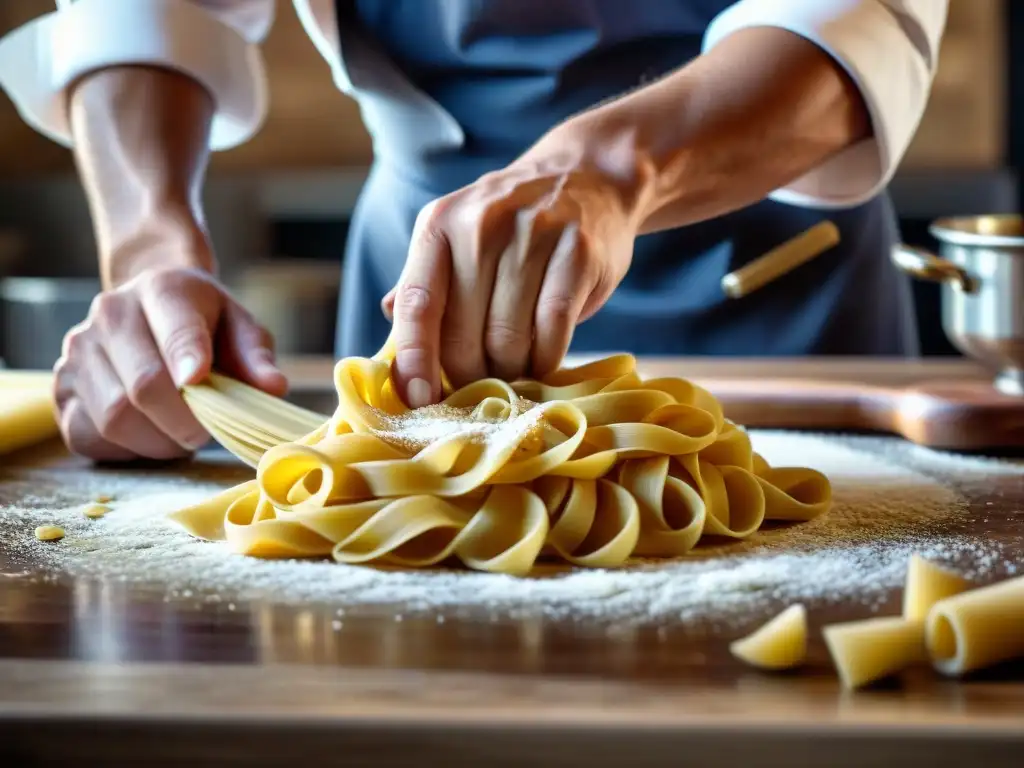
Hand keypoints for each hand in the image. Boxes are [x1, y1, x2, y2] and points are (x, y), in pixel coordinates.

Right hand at [54, 267, 286, 460]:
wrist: (150, 305)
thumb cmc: (205, 322)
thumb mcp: (239, 326)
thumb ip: (256, 356)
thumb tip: (273, 388)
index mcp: (161, 290)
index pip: (176, 329)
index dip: (189, 360)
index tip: (201, 383)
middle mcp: (110, 314)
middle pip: (144, 386)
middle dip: (184, 422)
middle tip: (206, 433)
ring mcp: (78, 352)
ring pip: (114, 418)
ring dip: (158, 441)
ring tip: (181, 435)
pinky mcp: (61, 388)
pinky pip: (90, 436)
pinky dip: (127, 449)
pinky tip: (150, 435)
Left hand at [383, 124, 651, 405]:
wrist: (587, 176)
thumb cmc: (512, 226)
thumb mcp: (456, 238)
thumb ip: (423, 284)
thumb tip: (389, 332)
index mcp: (439, 225)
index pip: (418, 305)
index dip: (415, 359)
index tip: (418, 399)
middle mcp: (481, 225)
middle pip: (463, 336)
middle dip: (471, 373)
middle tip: (483, 378)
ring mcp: (533, 234)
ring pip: (508, 340)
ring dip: (511, 370)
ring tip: (516, 364)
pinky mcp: (578, 251)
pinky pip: (553, 331)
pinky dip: (546, 359)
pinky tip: (544, 358)